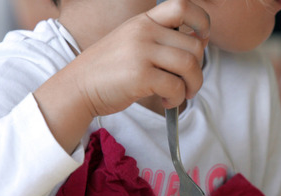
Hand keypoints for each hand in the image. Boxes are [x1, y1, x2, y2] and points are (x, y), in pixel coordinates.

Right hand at [71, 0, 209, 115]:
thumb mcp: (133, 42)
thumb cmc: (110, 69)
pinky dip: (177, 98)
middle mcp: (144, 31)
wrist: (78, 86)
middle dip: (199, 70)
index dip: (202, 21)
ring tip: (181, 94)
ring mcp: (141, 52)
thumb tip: (199, 42)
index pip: (183, 5)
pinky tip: (166, 101)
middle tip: (189, 84)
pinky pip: (176, 86)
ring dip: (193, 85)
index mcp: (144, 20)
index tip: (202, 39)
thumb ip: (161, 39)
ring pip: (190, 66)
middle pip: (194, 45)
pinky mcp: (140, 75)